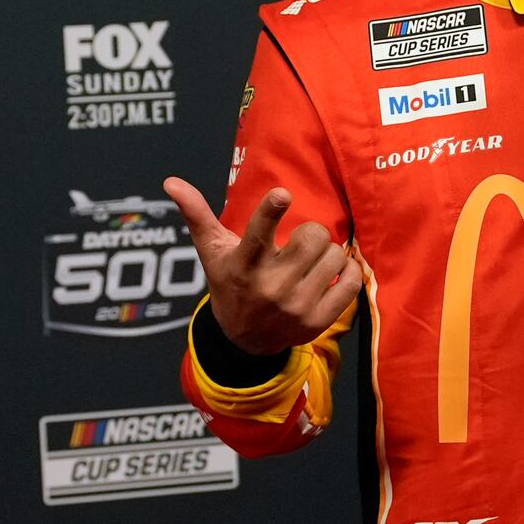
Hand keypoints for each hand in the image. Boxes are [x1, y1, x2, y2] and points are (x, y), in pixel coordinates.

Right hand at [165, 176, 360, 356]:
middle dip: (312, 234)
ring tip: (311, 264)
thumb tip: (171, 182)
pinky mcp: (318, 321)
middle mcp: (270, 287)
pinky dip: (348, 272)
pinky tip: (331, 275)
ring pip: (336, 256)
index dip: (271, 211)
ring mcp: (295, 307)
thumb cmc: (230, 283)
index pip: (258, 234)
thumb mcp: (213, 252)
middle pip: (314, 237)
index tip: (282, 193)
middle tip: (301, 244)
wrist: (244, 341)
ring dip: (328, 254)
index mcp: (243, 265)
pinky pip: (352, 282)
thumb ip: (196, 215)